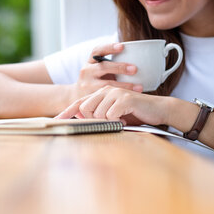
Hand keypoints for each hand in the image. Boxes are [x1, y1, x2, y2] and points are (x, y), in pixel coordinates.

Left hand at [56, 86, 170, 125]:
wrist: (158, 110)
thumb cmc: (136, 114)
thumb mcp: (114, 115)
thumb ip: (98, 115)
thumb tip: (81, 117)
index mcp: (101, 94)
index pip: (79, 102)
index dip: (67, 111)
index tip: (55, 121)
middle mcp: (106, 90)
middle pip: (86, 108)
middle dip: (93, 119)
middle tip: (109, 123)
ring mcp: (115, 93)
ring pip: (98, 113)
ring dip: (109, 121)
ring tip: (121, 121)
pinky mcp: (124, 99)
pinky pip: (111, 114)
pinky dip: (118, 121)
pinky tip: (126, 120)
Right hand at [73, 43, 142, 98]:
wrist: (75, 96)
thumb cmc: (95, 80)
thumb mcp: (98, 69)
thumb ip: (112, 65)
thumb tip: (141, 59)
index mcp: (90, 61)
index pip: (97, 51)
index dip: (109, 48)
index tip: (122, 46)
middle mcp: (86, 71)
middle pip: (103, 67)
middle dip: (120, 67)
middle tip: (135, 69)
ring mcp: (86, 85)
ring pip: (105, 84)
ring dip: (123, 85)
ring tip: (138, 87)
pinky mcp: (89, 98)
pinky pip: (105, 97)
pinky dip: (119, 97)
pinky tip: (129, 98)